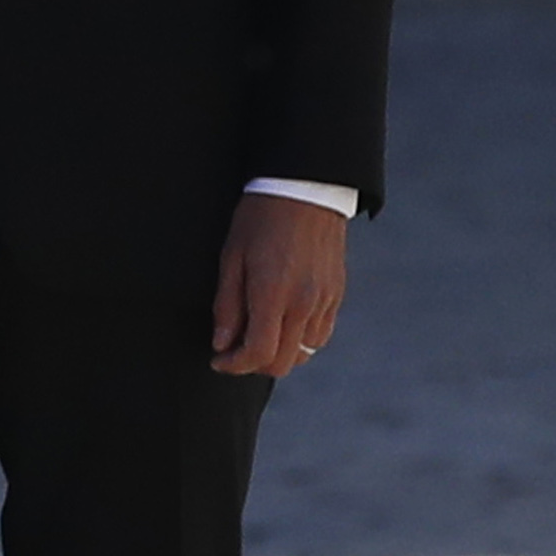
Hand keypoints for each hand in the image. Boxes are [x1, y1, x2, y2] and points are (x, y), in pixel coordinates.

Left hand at [211, 192, 346, 377]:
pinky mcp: (336, 295)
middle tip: (234, 349)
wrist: (305, 189)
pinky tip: (282, 321)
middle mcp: (304, 303)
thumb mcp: (232, 257)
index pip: (258, 354)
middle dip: (254, 364)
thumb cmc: (261, 218)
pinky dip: (299, 339)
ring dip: (278, 352)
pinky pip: (319, 335)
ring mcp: (325, 301)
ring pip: (304, 353)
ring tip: (258, 333)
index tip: (219, 359)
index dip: (234, 366)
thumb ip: (227, 306)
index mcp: (274, 294)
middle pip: (282, 363)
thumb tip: (222, 344)